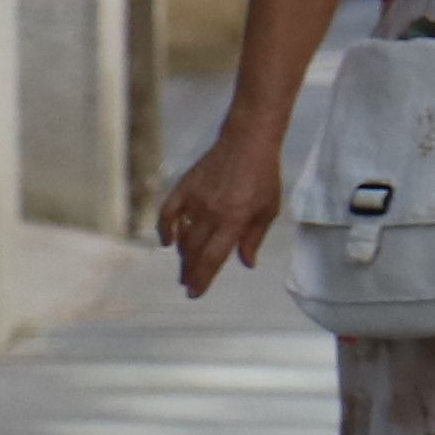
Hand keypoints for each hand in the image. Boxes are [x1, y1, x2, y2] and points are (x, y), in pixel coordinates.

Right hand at [157, 130, 279, 297]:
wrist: (248, 141)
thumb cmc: (263, 177)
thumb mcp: (268, 210)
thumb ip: (254, 238)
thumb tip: (247, 263)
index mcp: (234, 220)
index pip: (212, 258)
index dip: (203, 279)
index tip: (194, 293)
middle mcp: (211, 213)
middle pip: (194, 252)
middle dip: (190, 272)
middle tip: (188, 284)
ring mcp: (195, 200)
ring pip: (182, 237)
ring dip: (182, 256)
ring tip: (185, 268)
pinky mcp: (185, 187)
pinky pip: (168, 212)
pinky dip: (165, 229)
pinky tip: (168, 241)